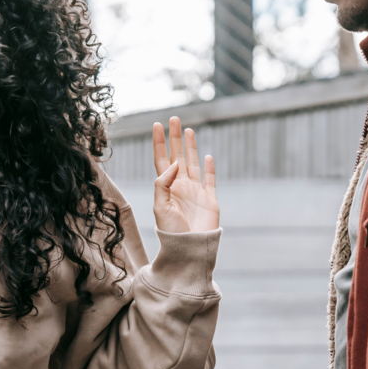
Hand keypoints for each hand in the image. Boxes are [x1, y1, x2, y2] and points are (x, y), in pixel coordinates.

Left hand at [152, 117, 218, 232]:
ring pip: (192, 163)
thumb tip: (175, 163)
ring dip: (190, 147)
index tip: (156, 125)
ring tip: (187, 130)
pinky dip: (209, 168)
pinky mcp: (210, 200)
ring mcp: (196, 192)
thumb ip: (163, 183)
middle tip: (173, 118)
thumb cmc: (171, 232)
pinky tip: (206, 156)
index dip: (159, 142)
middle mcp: (180, 186)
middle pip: (177, 156)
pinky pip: (210, 180)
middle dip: (175, 138)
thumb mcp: (160, 207)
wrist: (189, 250)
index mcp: (166, 187)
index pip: (161, 159)